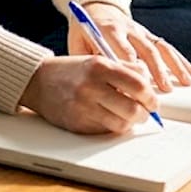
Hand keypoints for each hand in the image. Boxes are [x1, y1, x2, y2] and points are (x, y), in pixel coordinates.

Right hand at [18, 54, 157, 133]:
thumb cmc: (71, 70)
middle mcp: (91, 86)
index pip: (138, 84)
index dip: (151, 96)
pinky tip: (109, 118)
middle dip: (144, 114)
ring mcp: (83, 107)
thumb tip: (148, 82)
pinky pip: (105, 131)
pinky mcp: (77, 123)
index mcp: (99, 66)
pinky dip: (112, 127)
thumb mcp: (97, 60)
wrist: (37, 81)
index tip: (153, 101)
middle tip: (144, 113)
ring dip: (130, 123)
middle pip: (133, 109)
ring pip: (121, 124)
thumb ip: (124, 68)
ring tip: (128, 117)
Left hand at [66, 1, 190, 91]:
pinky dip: (179, 58)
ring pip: (161, 47)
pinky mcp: (149, 34)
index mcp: (108, 30)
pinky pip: (166, 45)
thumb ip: (89, 60)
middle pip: (146, 49)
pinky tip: (190, 70)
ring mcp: (141, 31)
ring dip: (174, 65)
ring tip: (186, 81)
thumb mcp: (78, 42)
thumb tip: (103, 83)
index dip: (132, 68)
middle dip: (157, 70)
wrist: (96, 6)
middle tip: (164, 90)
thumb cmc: (84, 30)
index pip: (123, 49)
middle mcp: (128, 29)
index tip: (139, 85)